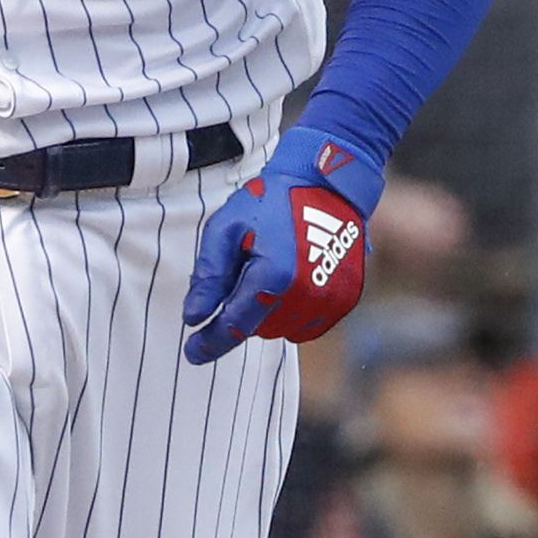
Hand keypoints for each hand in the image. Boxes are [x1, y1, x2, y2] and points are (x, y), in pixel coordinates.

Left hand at [182, 122, 375, 363]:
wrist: (326, 183)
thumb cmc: (271, 202)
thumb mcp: (226, 230)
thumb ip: (209, 276)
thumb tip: (194, 317)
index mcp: (274, 277)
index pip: (235, 326)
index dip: (210, 342)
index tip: (191, 353)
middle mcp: (306, 294)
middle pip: (257, 328)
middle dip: (242, 309)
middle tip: (243, 270)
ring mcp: (330, 299)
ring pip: (282, 330)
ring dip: (267, 312)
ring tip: (270, 270)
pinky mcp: (346, 299)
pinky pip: (308, 326)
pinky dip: (292, 314)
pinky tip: (290, 283)